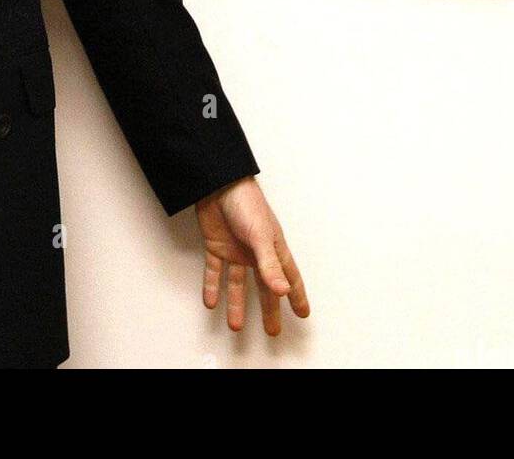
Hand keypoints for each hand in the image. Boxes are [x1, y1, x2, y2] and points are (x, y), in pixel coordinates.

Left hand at [196, 176, 308, 335]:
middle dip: (269, 309)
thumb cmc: (245, 203)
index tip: (303, 313)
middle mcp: (255, 253)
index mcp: (272, 248)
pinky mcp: (216, 246)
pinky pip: (214, 272)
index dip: (297, 295)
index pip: (289, 277)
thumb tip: (283, 291)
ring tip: (235, 326)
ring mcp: (235, 250)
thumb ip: (270, 265)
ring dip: (236, 304)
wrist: (216, 184)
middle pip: (265, 287)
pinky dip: (212, 287)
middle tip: (273, 330)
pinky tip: (211, 302)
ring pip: (237, 284)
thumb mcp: (261, 237)